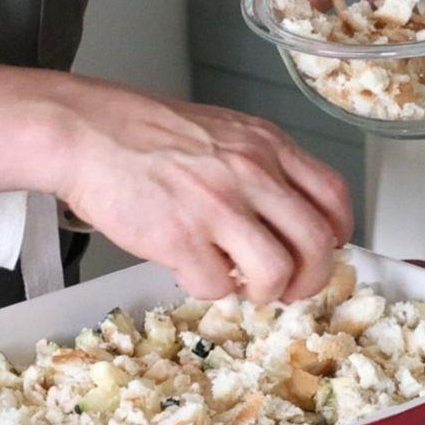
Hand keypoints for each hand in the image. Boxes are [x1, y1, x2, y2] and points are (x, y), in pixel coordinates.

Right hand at [49, 77, 352, 302]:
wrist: (86, 132)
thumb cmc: (143, 133)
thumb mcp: (221, 132)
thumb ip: (258, 166)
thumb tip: (285, 216)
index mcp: (266, 146)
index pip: (333, 197)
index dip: (338, 235)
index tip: (326, 251)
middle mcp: (251, 173)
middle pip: (317, 244)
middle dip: (311, 279)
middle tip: (291, 288)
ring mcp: (217, 207)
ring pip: (276, 273)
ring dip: (264, 293)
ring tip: (242, 287)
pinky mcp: (180, 238)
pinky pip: (215, 286)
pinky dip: (207, 289)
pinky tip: (191, 270)